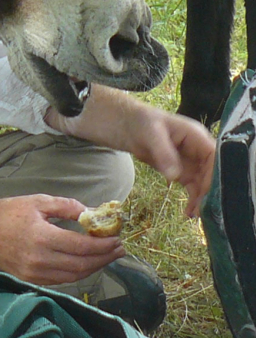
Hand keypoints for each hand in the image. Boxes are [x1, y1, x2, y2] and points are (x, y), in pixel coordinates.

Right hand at [0, 194, 124, 284]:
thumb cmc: (10, 211)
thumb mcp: (39, 201)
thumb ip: (67, 206)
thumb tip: (92, 213)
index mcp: (42, 236)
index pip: (82, 246)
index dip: (103, 246)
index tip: (117, 240)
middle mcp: (40, 259)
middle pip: (82, 265)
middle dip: (104, 258)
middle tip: (119, 250)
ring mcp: (35, 273)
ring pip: (74, 276)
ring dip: (94, 268)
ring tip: (106, 257)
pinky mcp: (32, 279)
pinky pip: (61, 280)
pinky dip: (78, 273)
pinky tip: (85, 263)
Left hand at [47, 86, 215, 215]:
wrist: (122, 123)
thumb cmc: (138, 121)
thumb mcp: (150, 133)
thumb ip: (163, 153)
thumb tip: (175, 175)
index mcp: (195, 135)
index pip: (215, 157)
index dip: (215, 175)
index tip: (208, 193)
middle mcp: (196, 148)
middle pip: (212, 173)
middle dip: (210, 191)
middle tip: (203, 211)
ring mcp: (190, 160)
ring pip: (203, 183)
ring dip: (201, 199)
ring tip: (194, 215)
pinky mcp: (180, 169)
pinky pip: (192, 187)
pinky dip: (192, 199)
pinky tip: (188, 213)